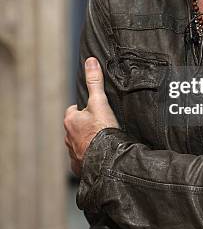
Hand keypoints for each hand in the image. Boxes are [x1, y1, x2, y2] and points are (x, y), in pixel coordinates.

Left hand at [64, 57, 118, 175]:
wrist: (107, 159)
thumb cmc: (102, 130)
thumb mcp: (100, 101)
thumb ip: (95, 82)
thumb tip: (90, 62)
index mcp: (70, 120)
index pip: (73, 110)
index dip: (83, 109)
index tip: (94, 110)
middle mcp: (67, 137)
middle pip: (75, 127)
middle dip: (84, 126)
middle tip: (99, 125)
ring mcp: (73, 153)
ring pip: (78, 143)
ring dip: (86, 142)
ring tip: (101, 140)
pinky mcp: (79, 166)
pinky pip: (82, 160)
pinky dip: (89, 157)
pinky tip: (99, 155)